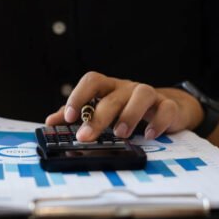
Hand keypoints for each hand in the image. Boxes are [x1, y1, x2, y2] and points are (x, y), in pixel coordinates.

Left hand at [45, 72, 204, 140]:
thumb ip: (77, 114)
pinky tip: (149, 135)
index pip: (91, 81)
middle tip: (85, 137)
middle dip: (97, 117)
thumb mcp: (100, 110)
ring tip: (120, 134)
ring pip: (142, 94)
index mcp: (108, 87)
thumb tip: (50, 121)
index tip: (68, 117)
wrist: (165, 107)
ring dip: (129, 114)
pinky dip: (158, 122)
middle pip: (112, 96)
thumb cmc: (126, 109)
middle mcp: (126, 88)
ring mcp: (149, 94)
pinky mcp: (167, 106)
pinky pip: (166, 109)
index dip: (78, 96)